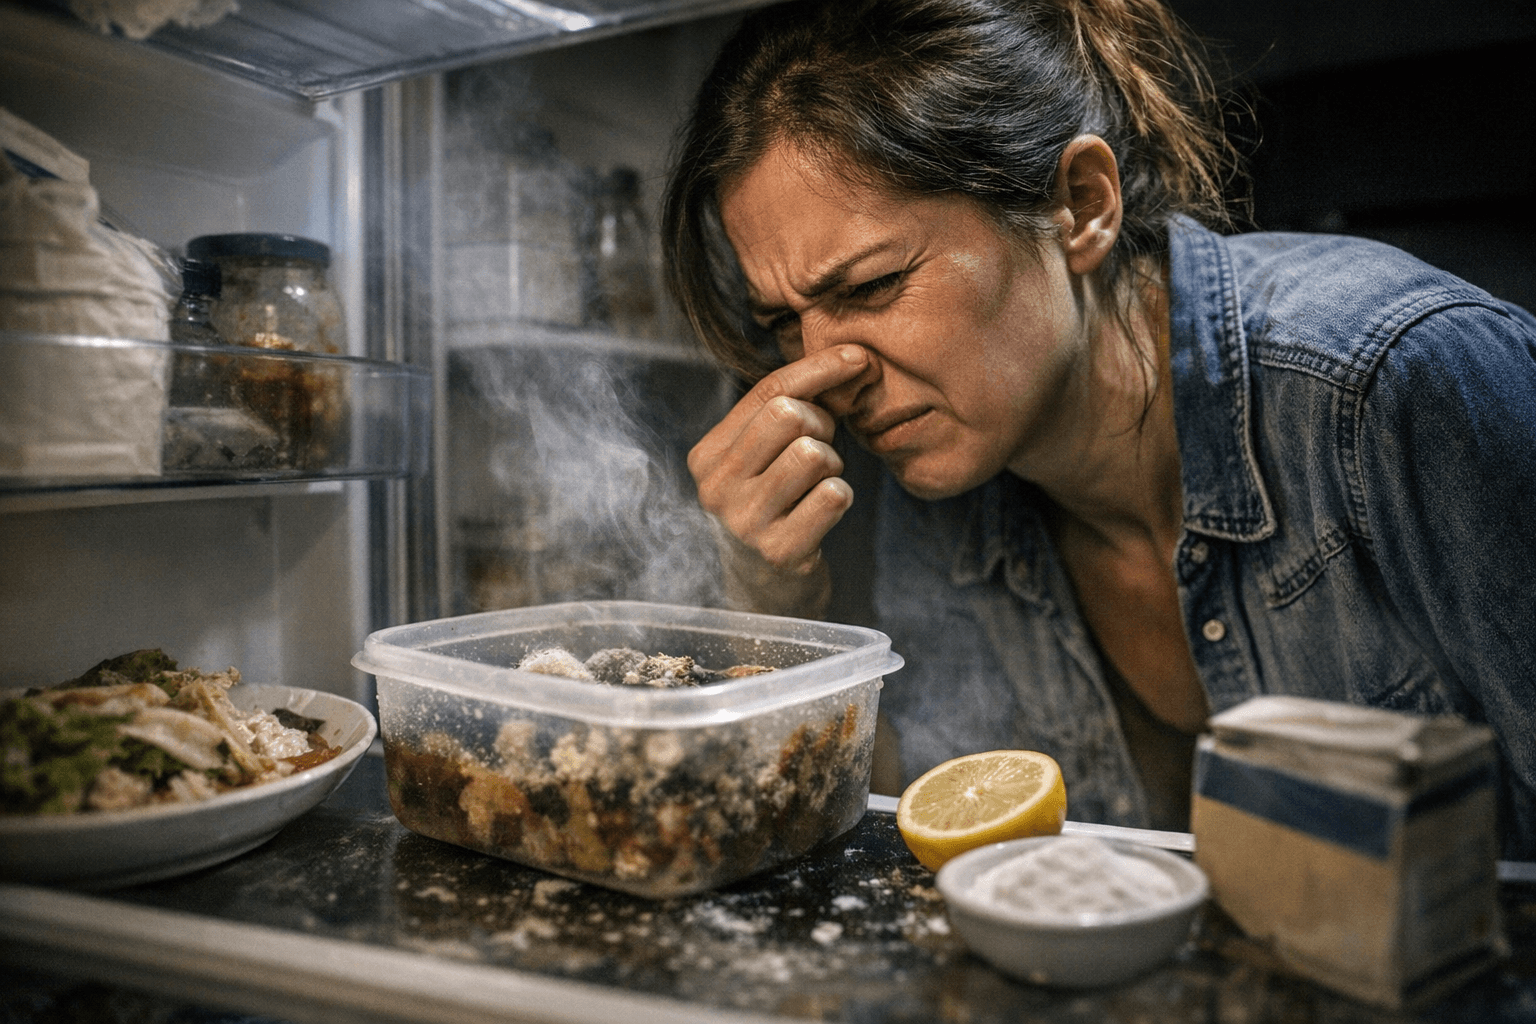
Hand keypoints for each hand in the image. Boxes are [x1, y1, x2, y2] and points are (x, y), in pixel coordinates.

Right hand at [690, 345, 869, 613]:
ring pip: (813, 454)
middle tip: (820, 451)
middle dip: (820, 426)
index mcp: (707, 456)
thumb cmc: (774, 508)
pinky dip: (841, 498)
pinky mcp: (780, 552)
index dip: (817, 369)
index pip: (766, 391)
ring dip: (831, 466)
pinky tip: (823, 514)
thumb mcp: (765, 457)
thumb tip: (853, 359)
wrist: (765, 594)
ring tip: (817, 486)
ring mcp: (745, 523)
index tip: (857, 358)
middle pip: (789, 414)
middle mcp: (716, 488)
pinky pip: (834, 496)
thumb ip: (791, 408)